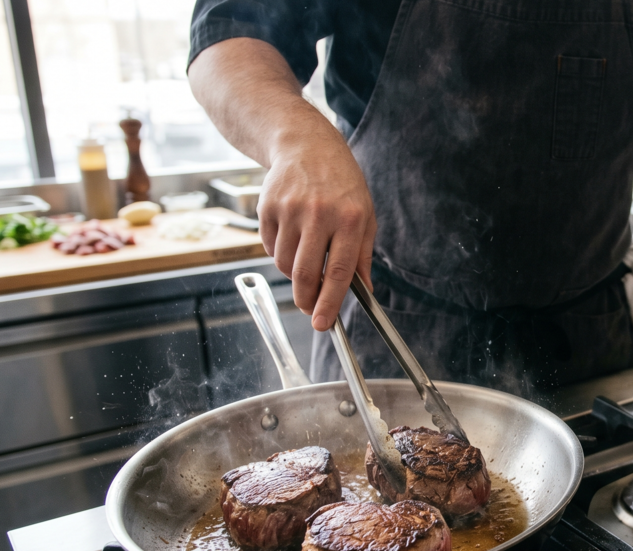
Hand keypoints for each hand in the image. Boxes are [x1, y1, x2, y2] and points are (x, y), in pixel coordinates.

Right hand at [259, 135, 375, 330]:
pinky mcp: (267, 207)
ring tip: (306, 258)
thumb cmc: (342, 185)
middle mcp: (319, 213)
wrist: (306, 144)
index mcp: (350, 218)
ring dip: (293, 274)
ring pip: (283, 263)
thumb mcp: (365, 214)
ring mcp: (289, 209)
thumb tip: (365, 291)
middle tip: (310, 310)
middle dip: (306, 300)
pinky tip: (292, 237)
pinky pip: (269, 247)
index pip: (339, 270)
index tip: (324, 323)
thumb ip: (362, 255)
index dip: (330, 301)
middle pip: (305, 273)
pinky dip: (280, 253)